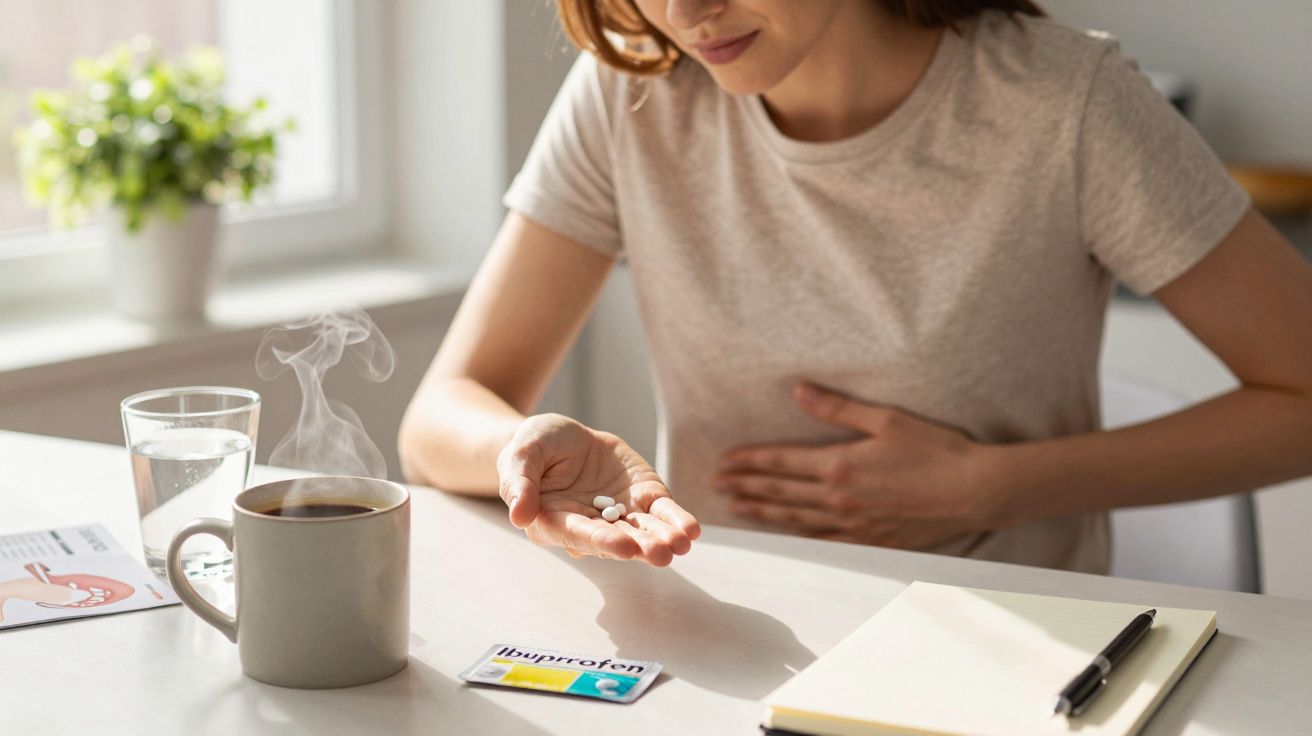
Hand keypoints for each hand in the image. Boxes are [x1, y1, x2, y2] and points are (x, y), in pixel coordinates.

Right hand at [498, 413, 701, 565]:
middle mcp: (589, 526)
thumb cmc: (536, 447)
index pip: (577, 533)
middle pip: (615, 539)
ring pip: (642, 531)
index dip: (600, 541)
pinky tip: (691, 531)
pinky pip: (662, 514)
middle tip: (661, 553)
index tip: (622, 547)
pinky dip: (677, 522)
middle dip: (639, 547)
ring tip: (681, 544)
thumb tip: (519, 515)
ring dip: (662, 539)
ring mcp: (620, 515)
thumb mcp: (521, 453)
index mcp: (554, 520)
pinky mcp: (643, 500)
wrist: (564, 438)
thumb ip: (519, 482)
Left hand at [713, 383, 1005, 549]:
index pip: (781, 462)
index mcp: (840, 465)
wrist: (977, 491)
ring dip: (764, 511)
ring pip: (796, 518)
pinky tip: (785, 534)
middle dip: (747, 485)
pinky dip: (798, 536)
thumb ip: (837, 407)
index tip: (724, 460)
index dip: (750, 461)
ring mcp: (854, 523)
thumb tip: (799, 391)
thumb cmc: (937, 450)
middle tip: (718, 484)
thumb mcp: (886, 419)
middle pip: (781, 491)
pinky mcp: (871, 540)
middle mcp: (840, 498)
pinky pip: (824, 539)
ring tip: (738, 507)